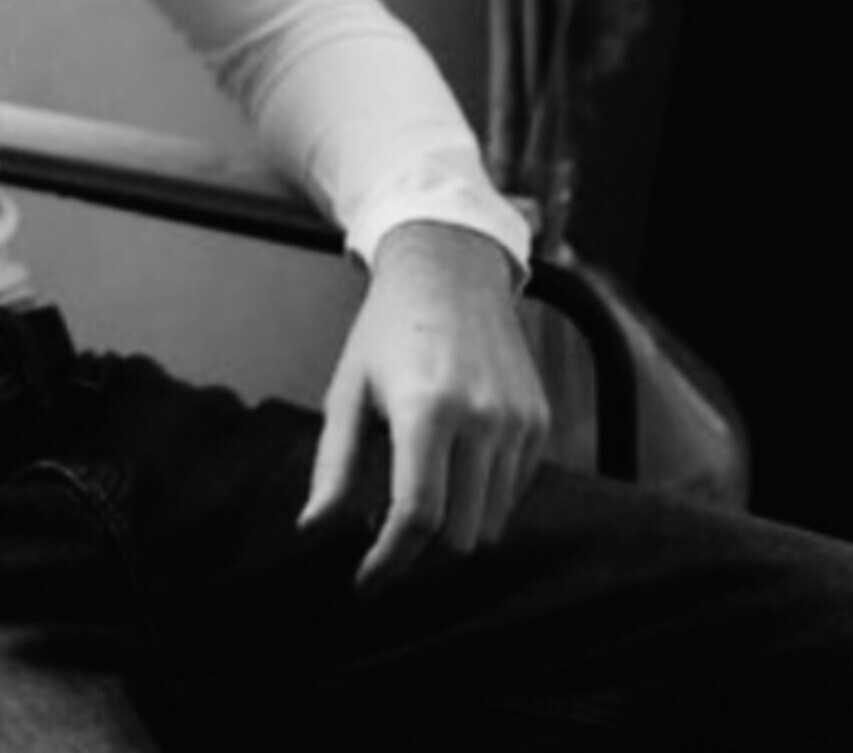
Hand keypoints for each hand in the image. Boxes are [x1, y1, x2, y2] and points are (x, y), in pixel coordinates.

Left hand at [300, 220, 549, 591]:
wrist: (449, 273)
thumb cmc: (386, 331)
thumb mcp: (348, 389)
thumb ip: (335, 464)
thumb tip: (313, 529)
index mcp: (426, 408)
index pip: (418, 515)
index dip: (389, 559)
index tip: (365, 579)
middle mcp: (482, 417)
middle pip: (459, 533)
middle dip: (418, 544)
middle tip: (382, 524)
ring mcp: (519, 421)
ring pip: (492, 522)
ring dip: (453, 524)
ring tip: (417, 487)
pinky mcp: (540, 422)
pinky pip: (513, 493)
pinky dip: (482, 497)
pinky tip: (452, 461)